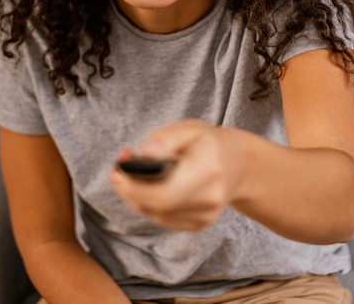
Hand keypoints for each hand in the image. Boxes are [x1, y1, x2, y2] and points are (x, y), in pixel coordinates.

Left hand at [110, 119, 243, 230]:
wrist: (237, 164)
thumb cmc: (208, 142)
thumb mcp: (189, 129)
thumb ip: (165, 139)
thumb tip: (143, 152)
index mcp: (208, 169)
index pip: (165, 192)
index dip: (134, 186)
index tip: (117, 169)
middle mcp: (209, 198)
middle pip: (157, 206)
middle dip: (129, 190)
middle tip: (117, 169)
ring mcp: (205, 216)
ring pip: (156, 214)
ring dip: (135, 196)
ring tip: (129, 172)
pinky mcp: (198, 224)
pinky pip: (163, 218)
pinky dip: (148, 203)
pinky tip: (146, 185)